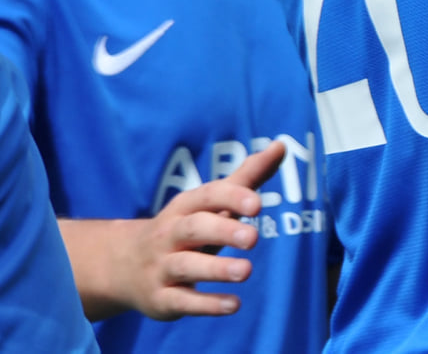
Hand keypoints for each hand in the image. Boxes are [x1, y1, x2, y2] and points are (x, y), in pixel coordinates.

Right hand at [96, 140, 285, 319]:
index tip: (257, 205)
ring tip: (246, 271)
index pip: (207, 196)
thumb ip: (246, 177)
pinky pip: (182, 301)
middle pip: (194, 228)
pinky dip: (207, 304)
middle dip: (223, 231)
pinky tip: (234, 304)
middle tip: (254, 238)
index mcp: (186, 207)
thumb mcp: (210, 203)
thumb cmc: (185, 228)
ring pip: (186, 266)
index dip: (232, 198)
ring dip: (216, 269)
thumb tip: (281, 145)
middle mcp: (170, 235)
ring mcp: (162, 267)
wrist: (123, 266)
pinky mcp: (161, 298)